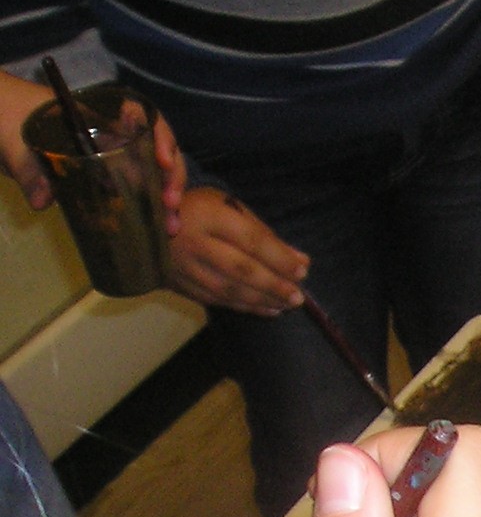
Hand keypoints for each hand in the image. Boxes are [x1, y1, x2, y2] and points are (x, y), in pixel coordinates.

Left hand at [2, 69, 188, 219]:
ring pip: (150, 173)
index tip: (163, 162)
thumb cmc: (6, 113)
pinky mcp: (100, 176)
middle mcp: (112, 133)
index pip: (145, 118)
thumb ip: (27, 168)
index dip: (163, 138)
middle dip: (172, 178)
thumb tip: (43, 202)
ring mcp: (108, 155)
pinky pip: (131, 189)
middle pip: (156, 150)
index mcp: (99, 114)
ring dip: (164, 200)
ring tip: (170, 227)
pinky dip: (145, 208)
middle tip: (171, 206)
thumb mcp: (13, 140)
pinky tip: (154, 229)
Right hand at [168, 187, 306, 313]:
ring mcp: (183, 266)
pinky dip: (246, 307)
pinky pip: (217, 300)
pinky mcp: (178, 284)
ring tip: (288, 304)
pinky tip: (268, 309)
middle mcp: (194, 242)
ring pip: (229, 290)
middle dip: (274, 286)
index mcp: (208, 215)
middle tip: (299, 297)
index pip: (251, 240)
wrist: (141, 222)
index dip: (279, 258)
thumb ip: (264, 233)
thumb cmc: (196, 210)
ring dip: (263, 300)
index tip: (302, 271)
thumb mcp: (227, 207)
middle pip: (241, 269)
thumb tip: (300, 260)